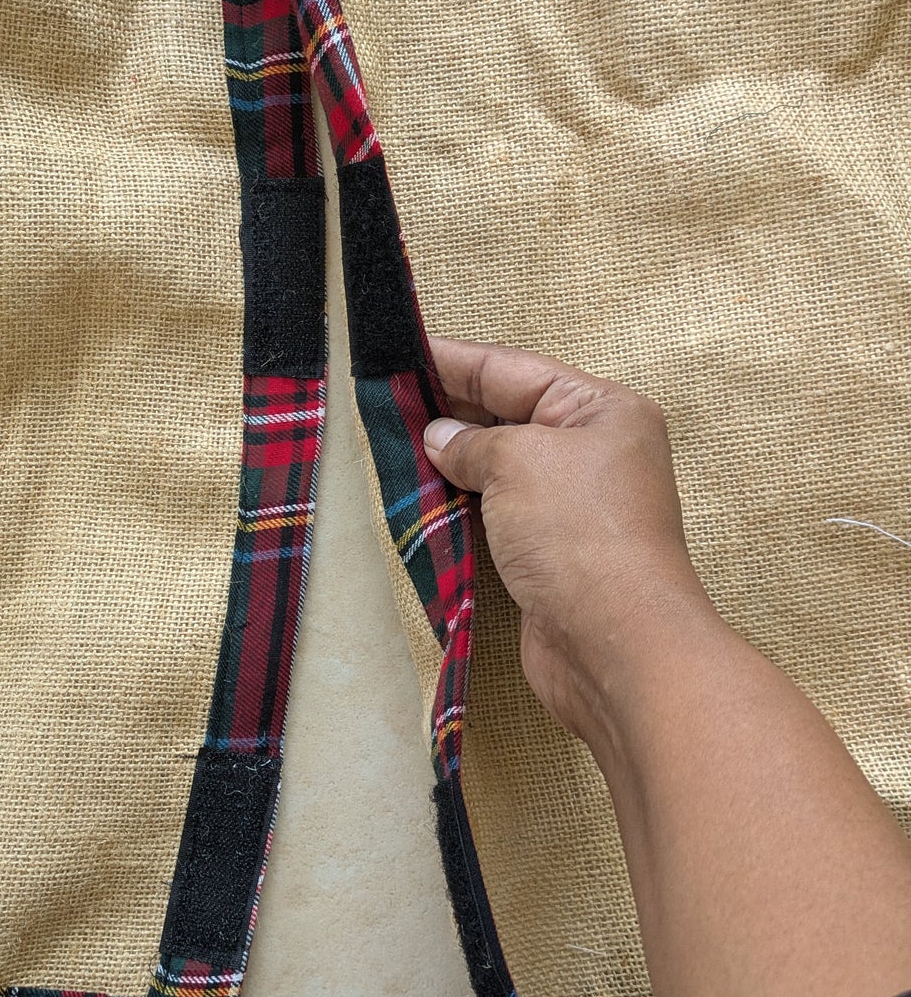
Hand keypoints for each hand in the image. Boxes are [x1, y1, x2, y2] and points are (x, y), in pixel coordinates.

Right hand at [422, 339, 716, 744]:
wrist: (615, 643)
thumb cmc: (578, 534)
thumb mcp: (517, 462)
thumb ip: (473, 442)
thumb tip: (440, 439)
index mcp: (602, 411)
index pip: (513, 369)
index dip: (453, 360)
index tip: (399, 352)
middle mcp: (592, 453)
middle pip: (507, 415)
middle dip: (447, 409)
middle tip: (381, 398)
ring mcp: (572, 507)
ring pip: (498, 469)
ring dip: (448, 461)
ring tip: (389, 443)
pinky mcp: (550, 554)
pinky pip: (496, 514)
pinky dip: (459, 505)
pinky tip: (419, 496)